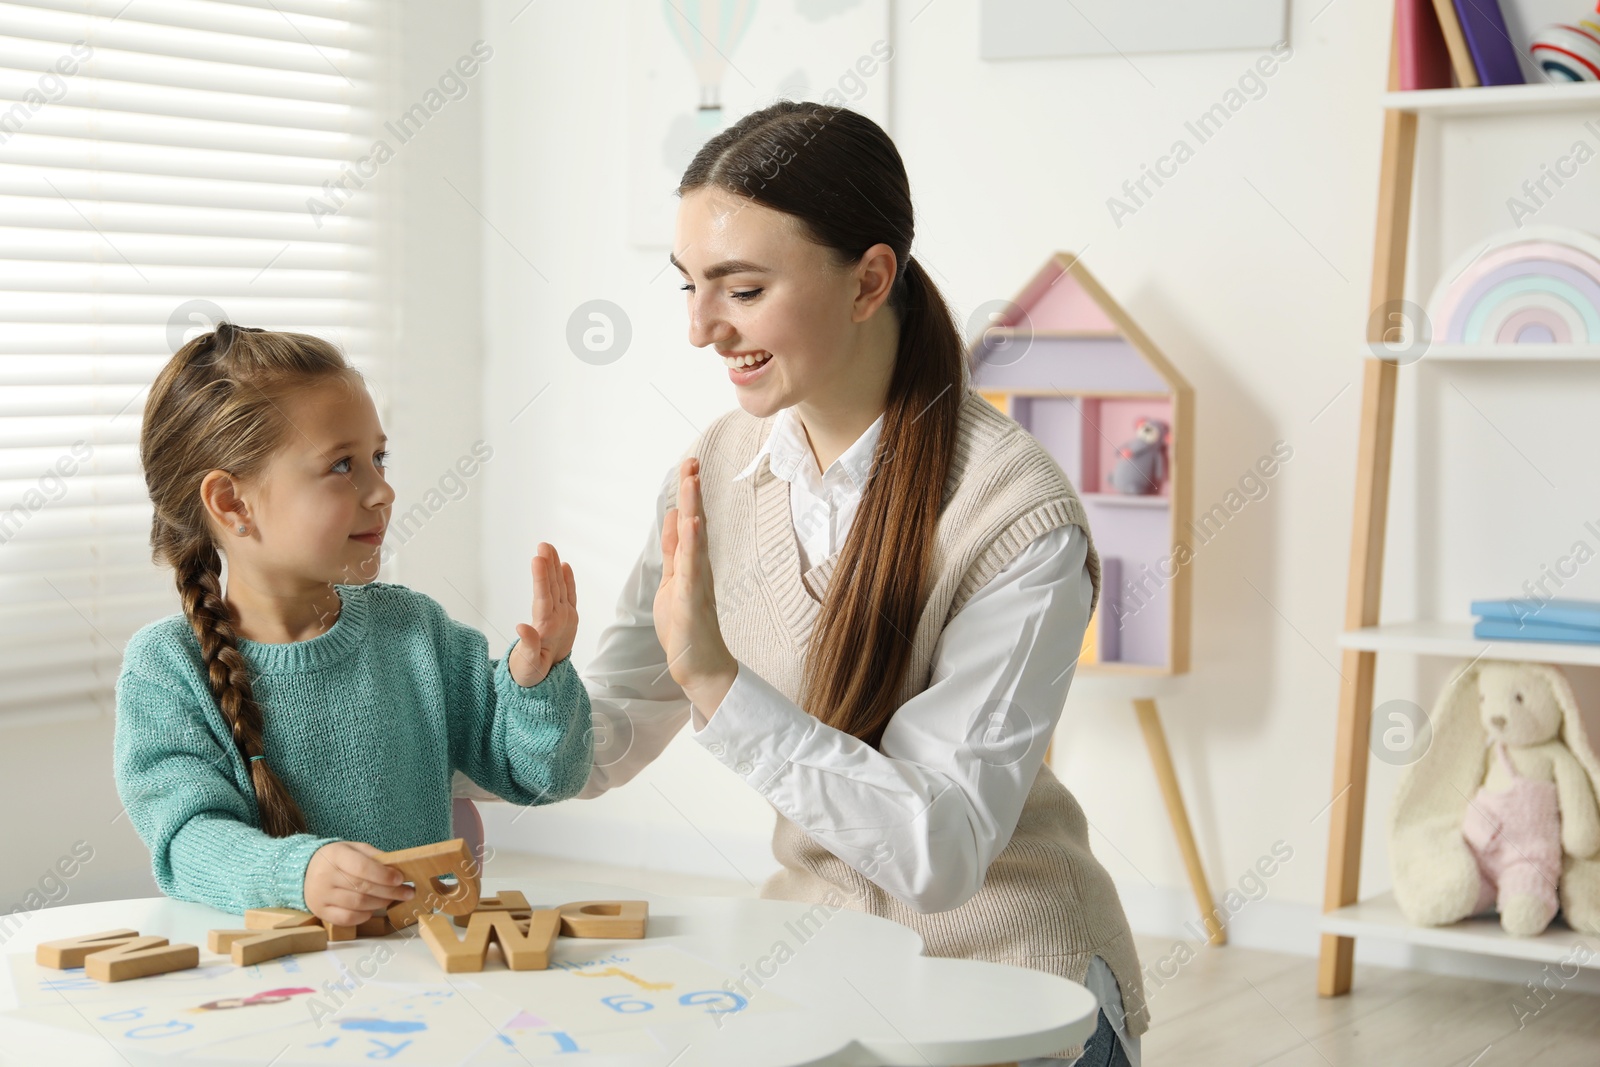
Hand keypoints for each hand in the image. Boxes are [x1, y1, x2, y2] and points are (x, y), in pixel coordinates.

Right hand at [304, 841, 412, 926]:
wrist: (306, 870)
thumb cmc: (337, 859)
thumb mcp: (354, 848)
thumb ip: (374, 857)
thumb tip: (398, 869)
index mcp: (335, 855)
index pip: (362, 867)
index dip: (384, 875)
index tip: (400, 879)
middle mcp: (325, 876)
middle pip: (363, 888)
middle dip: (390, 892)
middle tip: (407, 893)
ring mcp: (321, 895)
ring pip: (357, 904)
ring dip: (380, 903)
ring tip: (392, 900)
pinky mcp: (320, 911)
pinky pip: (347, 918)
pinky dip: (364, 916)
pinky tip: (373, 909)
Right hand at [510, 542, 577, 686]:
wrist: (547, 682)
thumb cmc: (531, 674)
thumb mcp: (526, 666)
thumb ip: (527, 646)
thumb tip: (521, 627)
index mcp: (547, 629)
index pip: (544, 598)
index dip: (541, 577)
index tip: (537, 558)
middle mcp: (560, 620)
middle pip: (554, 587)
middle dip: (548, 564)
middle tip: (544, 544)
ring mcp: (566, 617)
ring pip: (560, 587)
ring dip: (555, 566)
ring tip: (549, 548)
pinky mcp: (568, 617)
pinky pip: (569, 595)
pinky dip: (567, 579)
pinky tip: (564, 565)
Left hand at [652, 458, 737, 714]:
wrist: (699, 665)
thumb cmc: (685, 628)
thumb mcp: (672, 581)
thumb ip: (674, 551)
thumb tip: (676, 518)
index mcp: (688, 563)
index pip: (685, 522)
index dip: (685, 495)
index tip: (688, 467)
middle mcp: (696, 567)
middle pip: (693, 521)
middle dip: (690, 491)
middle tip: (692, 461)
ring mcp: (695, 581)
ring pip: (693, 536)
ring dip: (692, 506)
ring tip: (692, 479)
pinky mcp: (690, 597)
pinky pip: (691, 565)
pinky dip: (691, 542)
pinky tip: (692, 521)